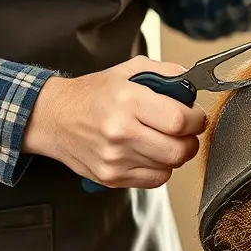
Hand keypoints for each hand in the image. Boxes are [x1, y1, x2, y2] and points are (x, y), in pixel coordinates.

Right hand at [22, 56, 206, 188]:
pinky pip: (155, 180)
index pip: (180, 120)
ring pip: (169, 167)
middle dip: (190, 140)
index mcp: (128, 101)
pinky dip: (160, 168)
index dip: (196, 119)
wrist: (54, 118)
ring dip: (175, 154)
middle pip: (178, 150)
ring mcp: (115, 158)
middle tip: (185, 132)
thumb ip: (166, 73)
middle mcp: (121, 132)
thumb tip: (194, 83)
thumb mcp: (129, 71)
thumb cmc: (92, 94)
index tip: (195, 116)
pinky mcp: (112, 177)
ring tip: (163, 139)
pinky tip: (149, 153)